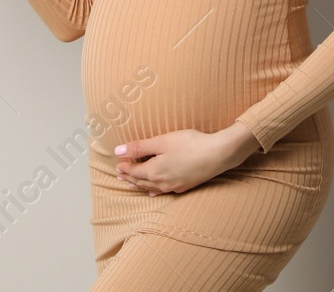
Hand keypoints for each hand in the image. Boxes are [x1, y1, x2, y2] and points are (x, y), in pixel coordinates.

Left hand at [113, 124, 260, 195]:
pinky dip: (154, 190)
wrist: (217, 154)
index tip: (117, 164)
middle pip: (140, 181)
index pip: (133, 171)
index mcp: (154, 171)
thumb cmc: (189, 144)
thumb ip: (139, 147)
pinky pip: (163, 191)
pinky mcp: (185, 187)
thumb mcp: (161, 141)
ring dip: (139, 185)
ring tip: (131, 184)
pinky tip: (154, 191)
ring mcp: (174, 186)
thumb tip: (118, 151)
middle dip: (129, 177)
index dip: (124, 167)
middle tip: (119, 175)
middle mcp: (162, 182)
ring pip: (151, 188)